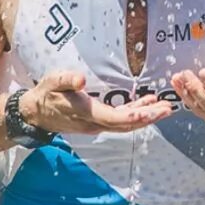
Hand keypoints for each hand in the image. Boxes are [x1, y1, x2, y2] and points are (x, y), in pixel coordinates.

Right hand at [21, 71, 173, 134]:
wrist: (36, 112)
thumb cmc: (46, 94)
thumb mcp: (52, 81)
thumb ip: (67, 79)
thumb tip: (81, 80)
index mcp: (85, 113)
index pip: (113, 119)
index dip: (132, 117)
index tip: (150, 112)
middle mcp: (94, 123)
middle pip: (125, 125)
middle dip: (148, 118)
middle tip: (168, 110)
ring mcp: (96, 124)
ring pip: (125, 124)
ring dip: (146, 116)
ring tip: (165, 108)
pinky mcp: (98, 120)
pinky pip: (120, 119)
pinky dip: (135, 112)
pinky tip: (147, 103)